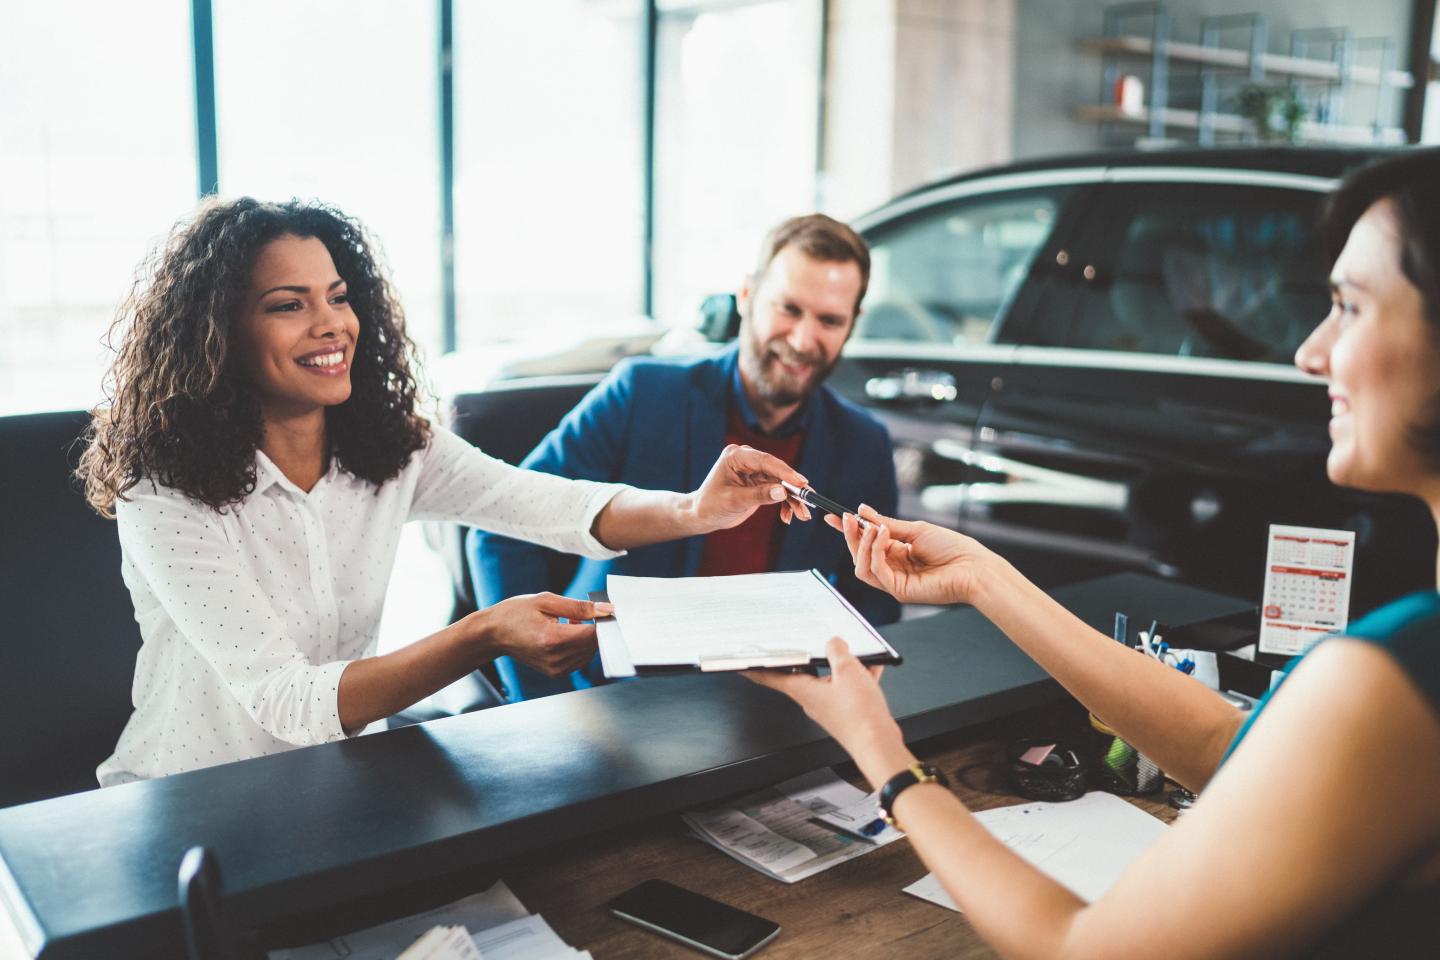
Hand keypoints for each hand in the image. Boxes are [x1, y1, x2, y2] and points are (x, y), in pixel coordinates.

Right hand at [476, 593, 609, 677]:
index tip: (604, 611)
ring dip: (586, 637)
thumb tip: (607, 609)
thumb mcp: (547, 601)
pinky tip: (565, 633)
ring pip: (589, 653)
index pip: (594, 635)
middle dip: (594, 628)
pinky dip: (579, 646)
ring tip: (567, 622)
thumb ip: (579, 607)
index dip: (604, 622)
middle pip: (593, 645)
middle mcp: (555, 658)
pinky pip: (580, 659)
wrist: (494, 634)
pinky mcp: (556, 673)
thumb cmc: (516, 613)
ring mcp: (556, 669)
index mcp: (553, 639)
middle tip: (578, 613)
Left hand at [691, 444, 810, 531]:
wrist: (702, 515)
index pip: (766, 461)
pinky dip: (785, 504)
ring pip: (781, 483)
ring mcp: (755, 471)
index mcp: (737, 456)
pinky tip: (788, 517)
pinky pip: (778, 491)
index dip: (786, 472)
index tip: (802, 483)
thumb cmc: (711, 505)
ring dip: (793, 499)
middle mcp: (748, 460)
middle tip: (809, 501)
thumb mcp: (734, 501)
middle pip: (777, 472)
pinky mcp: (759, 483)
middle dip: (794, 488)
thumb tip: (783, 492)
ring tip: (803, 516)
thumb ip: (759, 495)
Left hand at [745, 637, 914, 787]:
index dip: (756, 669)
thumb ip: (838, 652)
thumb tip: (834, 643)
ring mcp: (830, 707)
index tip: (742, 665)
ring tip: (852, 652)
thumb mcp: (848, 670)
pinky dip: (858, 677)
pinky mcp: (847, 712)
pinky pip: (848, 688)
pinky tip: (871, 667)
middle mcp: (813, 700)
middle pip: (803, 674)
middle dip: (807, 657)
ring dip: (840, 665)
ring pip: (830, 679)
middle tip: (805, 643)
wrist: (879, 743)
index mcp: (804, 691)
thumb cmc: (859, 716)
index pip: (771, 677)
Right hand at [827, 506, 990, 606]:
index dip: (849, 531)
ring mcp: (894, 582)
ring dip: (862, 544)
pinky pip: (876, 572)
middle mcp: (893, 569)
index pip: (866, 543)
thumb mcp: (915, 530)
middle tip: (847, 518)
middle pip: (859, 556)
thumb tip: (862, 511)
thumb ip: (886, 524)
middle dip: (850, 537)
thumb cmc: (952, 548)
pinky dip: (875, 551)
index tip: (834, 517)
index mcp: (897, 553)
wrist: (973, 566)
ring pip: (862, 567)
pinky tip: (883, 536)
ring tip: (872, 528)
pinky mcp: (899, 591)